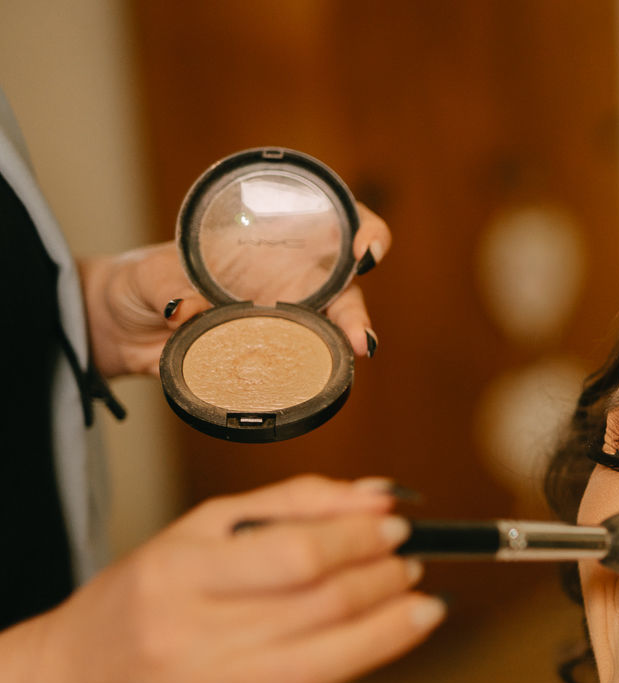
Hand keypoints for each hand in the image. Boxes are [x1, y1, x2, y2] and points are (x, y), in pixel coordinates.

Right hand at [29, 475, 442, 682]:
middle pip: (316, 609)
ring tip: (419, 609)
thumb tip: (379, 497)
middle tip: (410, 566)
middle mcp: (184, 637)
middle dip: (383, 581)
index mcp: (181, 571)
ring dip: (384, 637)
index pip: (296, 554)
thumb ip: (294, 504)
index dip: (360, 539)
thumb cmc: (151, 594)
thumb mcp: (203, 527)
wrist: (71, 678)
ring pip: (311, 672)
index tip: (396, 527)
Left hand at [79, 204, 391, 377]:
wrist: (119, 329)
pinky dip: (309, 376)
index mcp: (267, 246)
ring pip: (327, 334)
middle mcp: (284, 285)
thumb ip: (168, 286)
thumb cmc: (141, 283)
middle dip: (358, 310)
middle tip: (362, 336)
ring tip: (354, 354)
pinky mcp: (265, 360)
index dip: (361, 230)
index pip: (331, 229)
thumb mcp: (149, 276)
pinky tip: (315, 382)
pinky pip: (295, 370)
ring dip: (345, 345)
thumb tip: (186, 310)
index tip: (365, 246)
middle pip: (342, 292)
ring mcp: (278, 325)